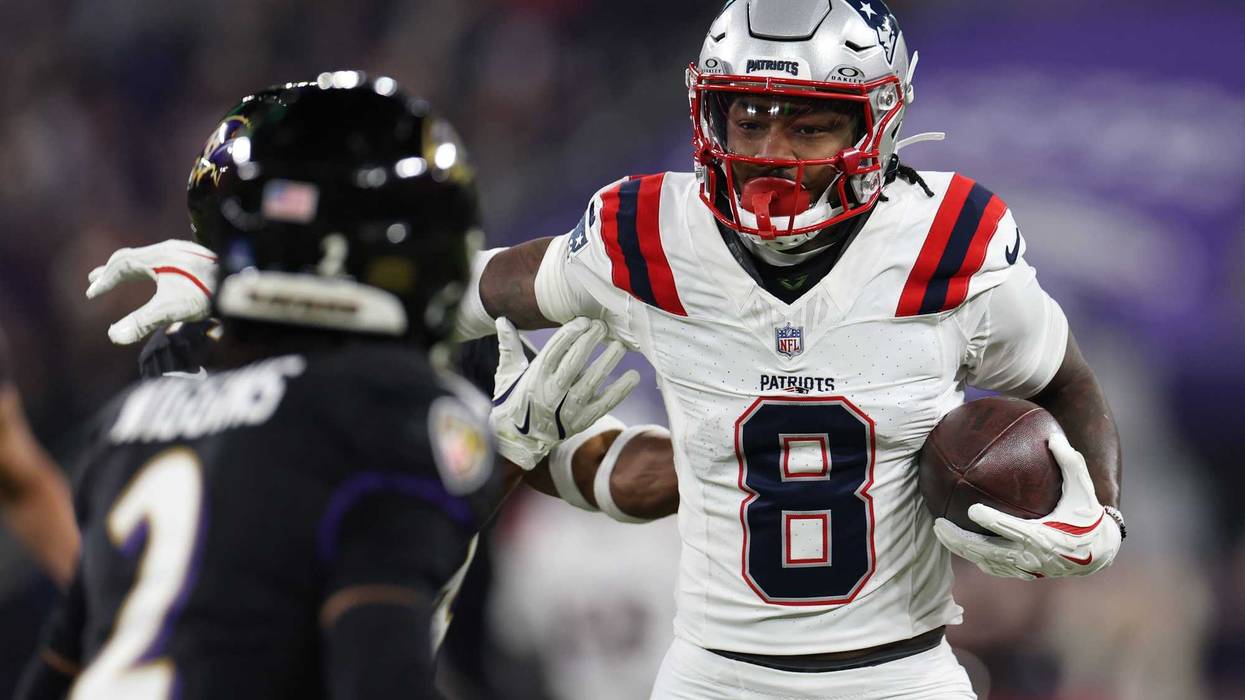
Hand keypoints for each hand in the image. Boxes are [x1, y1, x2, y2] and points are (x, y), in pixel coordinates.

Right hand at [86, 240, 218, 344]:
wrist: (243, 278)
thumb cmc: (207, 293)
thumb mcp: (172, 309)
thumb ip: (143, 321)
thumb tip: (113, 336)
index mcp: (156, 257)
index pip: (121, 266)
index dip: (105, 281)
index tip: (91, 295)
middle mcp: (168, 250)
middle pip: (131, 257)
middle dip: (112, 270)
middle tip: (94, 280)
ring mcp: (183, 252)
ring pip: (149, 258)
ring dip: (132, 268)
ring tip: (121, 277)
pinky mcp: (196, 257)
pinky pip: (164, 260)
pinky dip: (150, 269)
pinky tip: (157, 277)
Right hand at [490, 317, 638, 469]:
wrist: (518, 440)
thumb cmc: (513, 400)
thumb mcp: (507, 373)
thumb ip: (508, 346)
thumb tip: (502, 319)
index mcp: (533, 378)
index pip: (553, 352)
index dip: (569, 335)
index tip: (583, 321)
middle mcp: (550, 394)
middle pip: (572, 364)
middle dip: (588, 343)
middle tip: (602, 327)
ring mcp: (567, 409)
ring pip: (590, 383)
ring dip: (606, 363)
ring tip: (619, 346)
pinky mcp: (581, 422)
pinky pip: (604, 405)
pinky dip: (620, 391)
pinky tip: (634, 376)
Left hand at [932, 433, 1120, 578]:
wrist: (1098, 552)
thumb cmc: (1087, 515)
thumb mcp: (1084, 489)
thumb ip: (1070, 463)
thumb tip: (1052, 437)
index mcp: (1046, 536)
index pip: (1014, 529)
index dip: (992, 521)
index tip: (971, 509)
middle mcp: (1033, 556)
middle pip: (989, 551)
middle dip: (961, 540)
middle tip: (938, 524)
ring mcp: (1026, 568)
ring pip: (986, 561)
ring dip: (960, 549)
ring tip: (938, 531)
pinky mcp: (1023, 574)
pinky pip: (993, 567)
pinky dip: (973, 556)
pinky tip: (957, 542)